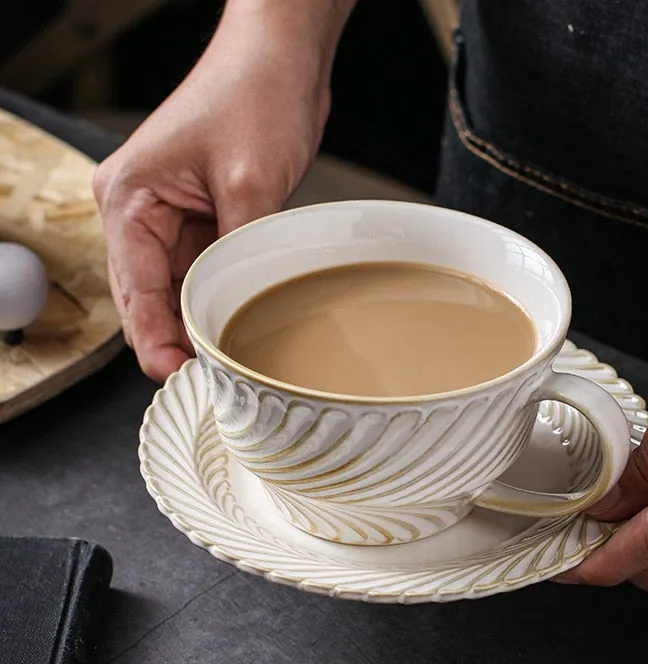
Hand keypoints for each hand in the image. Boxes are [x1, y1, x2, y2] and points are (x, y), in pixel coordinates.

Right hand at [94, 0, 352, 380]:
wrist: (280, 60)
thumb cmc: (254, 96)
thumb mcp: (249, 182)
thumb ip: (236, 251)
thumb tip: (233, 310)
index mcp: (129, 197)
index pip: (134, 286)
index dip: (154, 338)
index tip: (176, 375)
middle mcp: (138, 209)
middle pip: (146, 295)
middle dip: (171, 338)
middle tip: (205, 381)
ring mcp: (168, 216)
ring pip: (174, 288)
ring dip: (193, 322)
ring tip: (221, 362)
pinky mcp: (199, 218)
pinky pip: (199, 272)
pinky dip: (212, 299)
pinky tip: (232, 324)